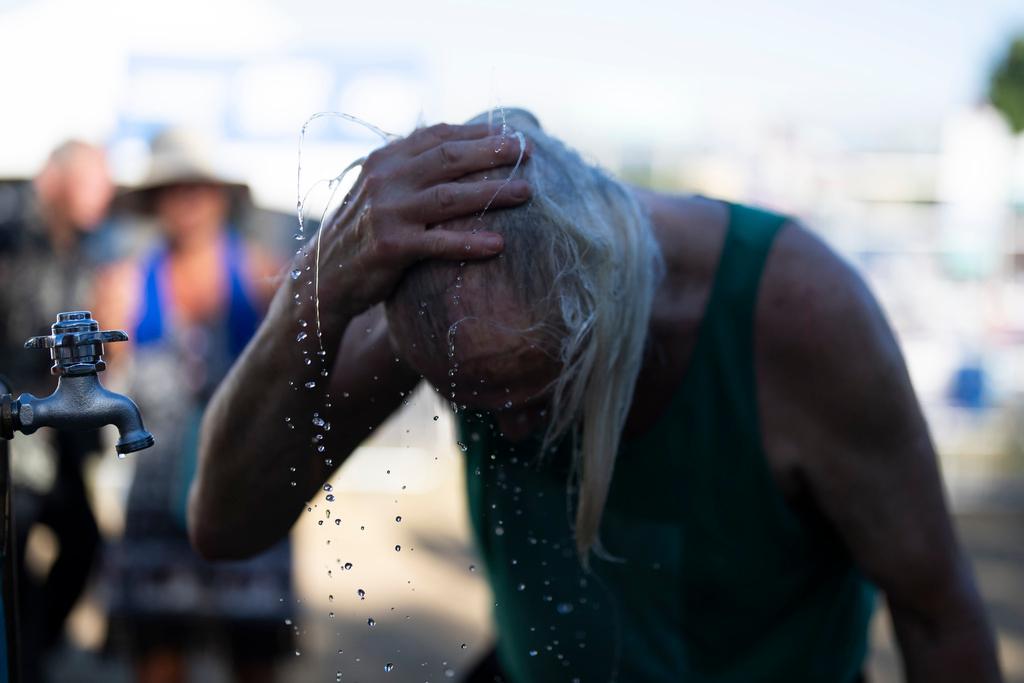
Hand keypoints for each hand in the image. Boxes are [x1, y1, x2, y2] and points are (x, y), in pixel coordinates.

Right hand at [305, 122, 530, 320]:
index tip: (512, 134)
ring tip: (526, 193)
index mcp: (385, 160)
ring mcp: (387, 213)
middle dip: (492, 152)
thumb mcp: (380, 191)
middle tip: (526, 151)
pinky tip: (499, 245)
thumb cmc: (363, 232)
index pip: (438, 136)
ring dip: (492, 193)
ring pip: (450, 196)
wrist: (323, 276)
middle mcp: (385, 180)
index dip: (478, 133)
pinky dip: (470, 242)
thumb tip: (461, 149)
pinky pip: (439, 243)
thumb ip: (411, 170)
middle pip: (449, 158)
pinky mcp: (391, 247)